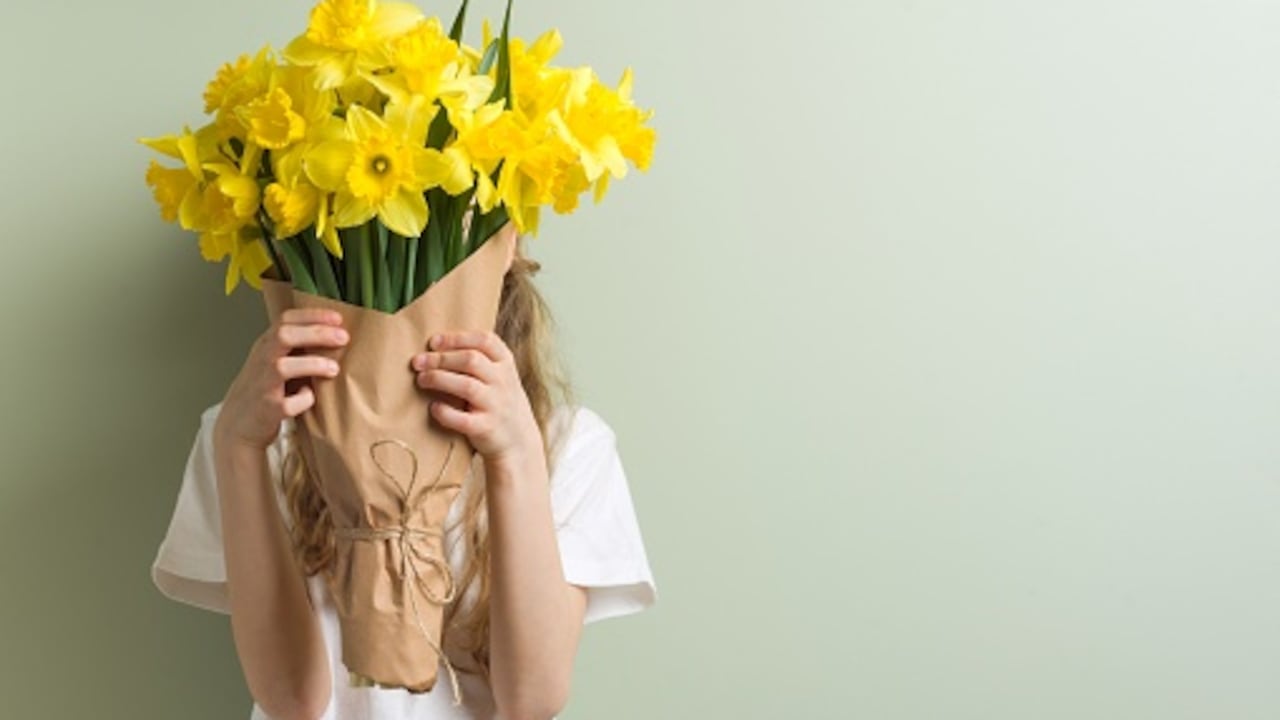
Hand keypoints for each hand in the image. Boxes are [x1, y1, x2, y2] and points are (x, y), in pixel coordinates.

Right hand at [215, 308, 348, 450]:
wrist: (238, 424)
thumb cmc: (265, 389)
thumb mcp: (274, 360)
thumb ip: (297, 347)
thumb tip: (338, 335)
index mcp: (266, 345)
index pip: (286, 320)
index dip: (313, 316)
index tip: (338, 318)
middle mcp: (262, 361)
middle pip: (284, 336)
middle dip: (316, 333)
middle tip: (343, 338)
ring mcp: (263, 385)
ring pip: (283, 367)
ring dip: (313, 364)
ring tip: (334, 368)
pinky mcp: (268, 409)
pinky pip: (289, 403)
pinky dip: (305, 399)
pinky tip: (310, 396)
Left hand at [410, 331, 541, 469]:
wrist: (519, 442)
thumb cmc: (499, 402)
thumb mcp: (499, 376)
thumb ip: (479, 360)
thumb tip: (434, 347)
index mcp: (505, 364)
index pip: (485, 340)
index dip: (457, 338)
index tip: (433, 342)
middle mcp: (503, 382)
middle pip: (471, 360)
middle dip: (441, 358)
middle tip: (417, 362)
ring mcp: (496, 406)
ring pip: (467, 386)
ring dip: (439, 379)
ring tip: (421, 380)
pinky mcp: (486, 428)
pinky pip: (462, 419)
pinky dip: (445, 412)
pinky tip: (434, 407)